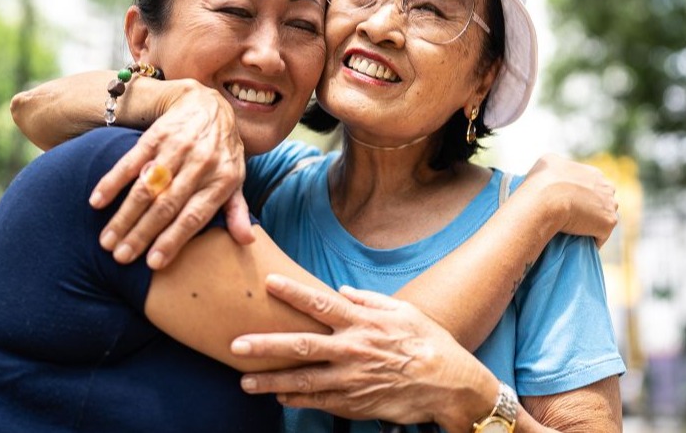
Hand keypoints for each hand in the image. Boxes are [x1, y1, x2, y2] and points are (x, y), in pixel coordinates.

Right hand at [89, 81, 250, 268]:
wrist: (209, 105)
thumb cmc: (223, 152)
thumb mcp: (236, 179)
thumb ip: (237, 210)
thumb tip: (246, 241)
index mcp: (221, 180)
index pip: (194, 216)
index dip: (173, 240)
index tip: (153, 263)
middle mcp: (200, 164)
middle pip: (166, 205)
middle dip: (141, 234)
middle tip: (120, 257)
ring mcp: (177, 148)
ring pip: (147, 188)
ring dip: (124, 215)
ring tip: (106, 240)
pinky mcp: (156, 136)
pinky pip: (131, 161)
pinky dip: (112, 182)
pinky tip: (97, 202)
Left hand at [231, 275, 495, 430]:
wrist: (450, 385)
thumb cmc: (429, 343)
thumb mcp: (404, 312)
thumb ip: (369, 301)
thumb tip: (343, 291)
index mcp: (363, 323)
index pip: (321, 304)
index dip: (293, 292)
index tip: (268, 282)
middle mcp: (353, 350)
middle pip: (301, 346)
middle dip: (266, 345)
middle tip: (236, 345)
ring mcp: (352, 380)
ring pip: (303, 381)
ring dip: (271, 382)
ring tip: (244, 382)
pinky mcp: (355, 403)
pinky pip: (319, 402)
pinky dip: (297, 400)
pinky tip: (278, 397)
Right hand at [520, 154, 618, 246]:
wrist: (547, 199)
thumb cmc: (543, 181)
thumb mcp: (547, 162)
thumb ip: (557, 165)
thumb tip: (554, 172)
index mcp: (593, 173)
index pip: (593, 186)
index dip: (581, 197)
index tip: (568, 205)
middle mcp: (607, 186)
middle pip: (603, 201)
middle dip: (591, 209)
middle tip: (572, 219)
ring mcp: (610, 205)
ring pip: (603, 217)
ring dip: (593, 224)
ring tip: (575, 232)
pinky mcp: (608, 223)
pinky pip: (601, 235)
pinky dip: (591, 240)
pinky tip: (578, 243)